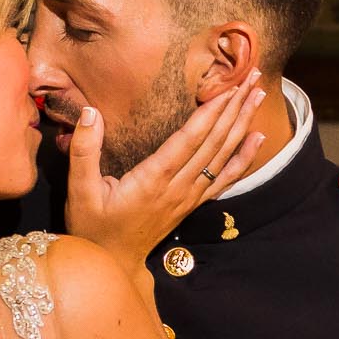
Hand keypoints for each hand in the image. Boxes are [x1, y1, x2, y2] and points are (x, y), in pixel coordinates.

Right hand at [64, 74, 267, 278]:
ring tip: (259, 94)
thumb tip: (90, 112)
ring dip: (243, 123)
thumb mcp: (79, 189)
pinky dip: (244, 157)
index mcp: (153, 179)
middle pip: (214, 142)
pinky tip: (258, 137)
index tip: (228, 86)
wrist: (113, 262)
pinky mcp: (193, 203)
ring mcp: (189, 196)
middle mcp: (179, 187)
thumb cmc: (93, 226)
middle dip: (235, 107)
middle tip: (254, 76)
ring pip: (224, 155)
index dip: (211, 112)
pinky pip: (225, 179)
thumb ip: (83, 150)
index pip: (190, 140)